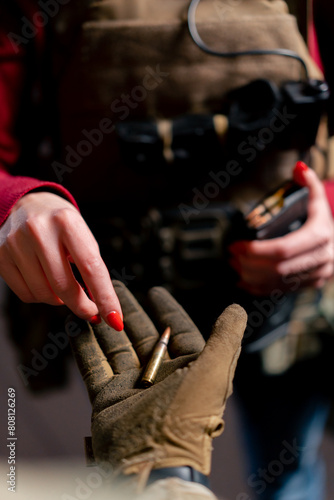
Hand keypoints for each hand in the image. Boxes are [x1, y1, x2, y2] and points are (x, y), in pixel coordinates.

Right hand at [0, 192, 122, 327]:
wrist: (23, 205)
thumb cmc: (60, 224)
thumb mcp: (80, 234)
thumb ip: (91, 266)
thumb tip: (101, 306)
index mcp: (67, 222)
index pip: (90, 267)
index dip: (104, 297)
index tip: (115, 319)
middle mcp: (39, 230)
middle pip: (64, 286)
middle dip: (81, 306)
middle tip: (91, 312)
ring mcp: (16, 243)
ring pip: (44, 294)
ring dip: (59, 300)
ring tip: (62, 285)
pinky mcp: (1, 256)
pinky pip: (26, 294)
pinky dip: (40, 297)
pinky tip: (44, 282)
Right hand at [69, 281, 246, 479]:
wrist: (153, 464)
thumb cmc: (189, 417)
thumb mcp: (215, 372)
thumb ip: (226, 338)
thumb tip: (237, 308)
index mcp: (189, 370)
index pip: (178, 331)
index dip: (168, 310)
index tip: (154, 291)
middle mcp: (161, 378)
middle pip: (144, 335)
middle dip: (130, 312)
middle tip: (113, 287)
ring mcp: (133, 388)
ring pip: (117, 348)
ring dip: (105, 326)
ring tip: (92, 303)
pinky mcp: (108, 400)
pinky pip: (95, 367)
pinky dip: (86, 348)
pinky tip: (77, 328)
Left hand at [229, 162, 333, 294]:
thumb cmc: (325, 224)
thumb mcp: (320, 202)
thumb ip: (309, 184)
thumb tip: (299, 168)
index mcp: (319, 237)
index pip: (282, 249)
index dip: (255, 250)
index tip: (237, 245)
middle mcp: (320, 259)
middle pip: (277, 268)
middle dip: (249, 264)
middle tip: (232, 255)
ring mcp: (316, 275)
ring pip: (277, 283)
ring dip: (250, 277)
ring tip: (234, 266)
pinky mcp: (309, 286)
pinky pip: (281, 291)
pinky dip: (259, 288)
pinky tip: (244, 281)